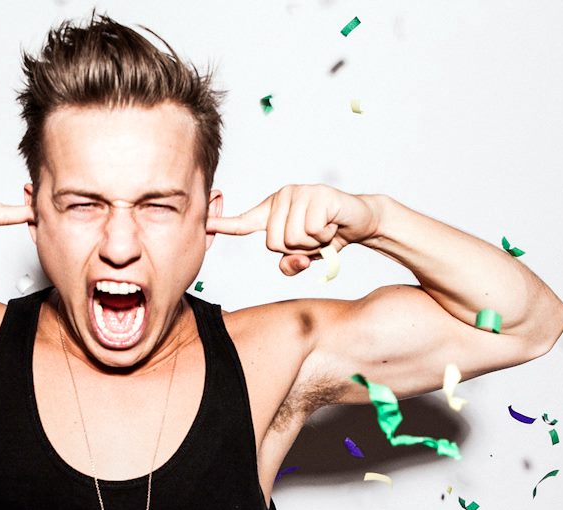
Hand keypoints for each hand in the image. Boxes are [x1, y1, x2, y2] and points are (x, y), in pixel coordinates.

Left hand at [206, 184, 379, 274]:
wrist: (360, 220)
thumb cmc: (328, 236)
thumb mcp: (305, 256)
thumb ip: (291, 264)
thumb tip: (292, 263)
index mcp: (272, 212)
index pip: (243, 222)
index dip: (222, 225)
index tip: (203, 224)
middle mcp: (282, 198)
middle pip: (274, 243)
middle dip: (298, 250)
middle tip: (315, 237)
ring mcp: (299, 193)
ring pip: (293, 238)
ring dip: (314, 243)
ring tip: (325, 230)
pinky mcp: (318, 194)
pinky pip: (312, 230)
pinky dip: (326, 236)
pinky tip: (333, 224)